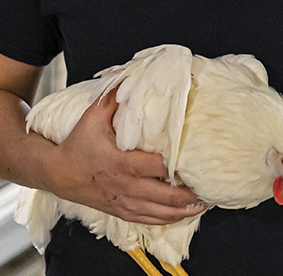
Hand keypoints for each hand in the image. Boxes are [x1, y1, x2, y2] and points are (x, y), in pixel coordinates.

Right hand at [48, 91, 205, 224]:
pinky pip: (149, 220)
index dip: (182, 167)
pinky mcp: (121, 211)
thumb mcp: (93, 116)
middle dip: (191, 194)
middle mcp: (127, 186)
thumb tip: (132, 75)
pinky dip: (169, 219)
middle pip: (167, 195)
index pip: (161, 167)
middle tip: (211, 187)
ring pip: (161, 212)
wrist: (57, 173)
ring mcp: (125, 202)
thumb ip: (114, 97)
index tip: (201, 162)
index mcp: (124, 163)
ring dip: (185, 209)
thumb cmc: (78, 143)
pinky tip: (184, 214)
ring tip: (205, 202)